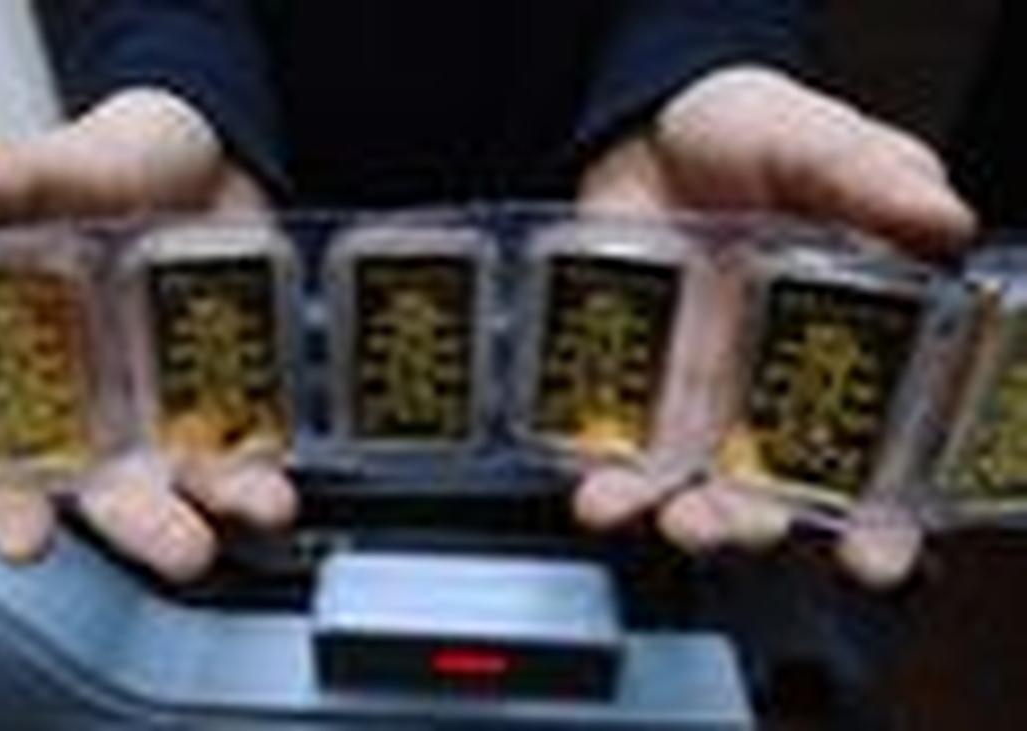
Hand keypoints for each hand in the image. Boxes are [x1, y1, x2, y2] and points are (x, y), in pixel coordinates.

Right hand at [0, 88, 294, 581]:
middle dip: (147, 529)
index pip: (6, 463)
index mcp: (33, 377)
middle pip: (115, 497)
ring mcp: (171, 412)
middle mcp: (100, 414)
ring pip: (193, 486)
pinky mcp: (235, 399)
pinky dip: (272, 468)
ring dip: (227, 508)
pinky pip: (254, 449)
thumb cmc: (107, 170)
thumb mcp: (55, 168)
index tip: (23, 538)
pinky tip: (288, 479)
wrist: (203, 152)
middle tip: (180, 549)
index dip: (9, 506)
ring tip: (262, 510)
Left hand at [574, 66, 976, 587]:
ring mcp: (695, 396)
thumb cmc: (758, 139)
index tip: (878, 558)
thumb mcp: (822, 147)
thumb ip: (875, 183)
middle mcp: (772, 394)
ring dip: (678, 514)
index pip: (878, 461)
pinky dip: (603, 478)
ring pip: (690, 485)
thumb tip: (940, 220)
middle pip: (776, 492)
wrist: (654, 129)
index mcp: (849, 353)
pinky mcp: (627, 385)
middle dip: (762, 526)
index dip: (884, 520)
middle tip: (752, 533)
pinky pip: (612, 448)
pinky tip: (597, 496)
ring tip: (668, 520)